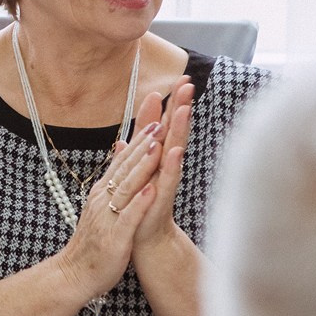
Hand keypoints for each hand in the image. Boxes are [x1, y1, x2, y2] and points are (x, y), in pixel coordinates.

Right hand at [53, 118, 164, 300]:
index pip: (122, 161)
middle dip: (143, 146)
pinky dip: (140, 202)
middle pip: (125, 168)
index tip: (155, 120)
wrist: (74, 274)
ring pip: (127, 187)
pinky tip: (152, 190)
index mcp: (102, 193)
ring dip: (142, 167)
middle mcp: (103, 200)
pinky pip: (128, 217)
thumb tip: (119, 161)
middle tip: (161, 123)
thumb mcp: (100, 208)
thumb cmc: (93, 243)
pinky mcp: (115, 237)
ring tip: (158, 148)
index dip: (139, 141)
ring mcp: (108, 218)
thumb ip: (112, 183)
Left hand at [132, 80, 194, 250]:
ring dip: (179, 129)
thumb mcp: (135, 173)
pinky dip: (172, 164)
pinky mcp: (162, 196)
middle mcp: (165, 164)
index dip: (172, 103)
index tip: (180, 78)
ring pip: (174, 149)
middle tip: (189, 83)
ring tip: (184, 109)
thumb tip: (127, 137)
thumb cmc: (141, 205)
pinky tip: (176, 150)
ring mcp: (165, 179)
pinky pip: (168, 178)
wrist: (145, 238)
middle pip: (174, 130)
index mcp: (158, 157)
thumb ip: (133, 157)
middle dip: (180, 106)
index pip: (166, 125)